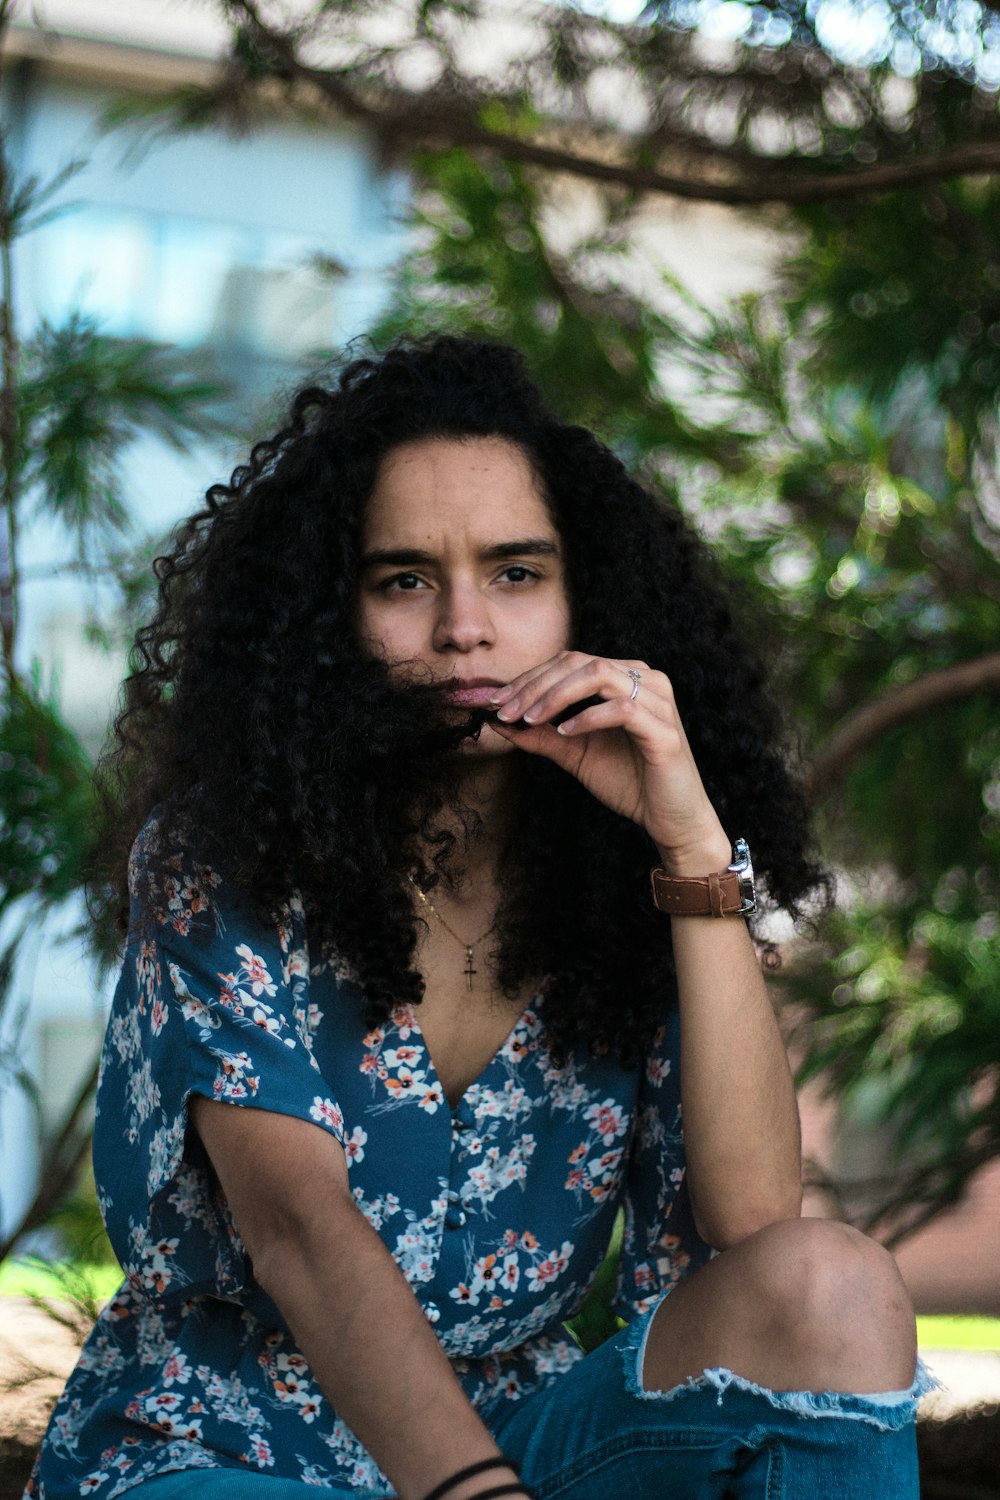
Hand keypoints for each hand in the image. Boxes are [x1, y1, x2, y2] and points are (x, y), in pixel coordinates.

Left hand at [487, 651, 730, 873]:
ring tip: (529, 719)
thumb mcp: (574, 754)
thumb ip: (540, 735)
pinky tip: (565, 732)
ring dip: (556, 695)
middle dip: (535, 685)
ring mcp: (658, 701)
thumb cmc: (627, 782)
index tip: (497, 701)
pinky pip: (621, 709)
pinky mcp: (664, 729)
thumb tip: (498, 722)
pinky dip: (588, 718)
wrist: (669, 819)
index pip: (570, 662)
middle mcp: (644, 679)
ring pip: (598, 675)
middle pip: (580, 663)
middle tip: (506, 710)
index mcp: (624, 678)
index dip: (530, 678)